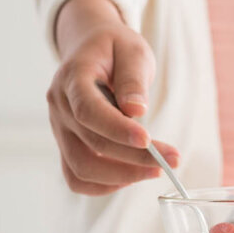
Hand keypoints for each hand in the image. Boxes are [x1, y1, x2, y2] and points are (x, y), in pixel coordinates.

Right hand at [47, 0, 178, 194]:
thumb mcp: (132, 50)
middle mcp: (60, 106)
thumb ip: (133, 79)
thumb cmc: (115, 48)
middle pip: (91, 144)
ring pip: (81, 168)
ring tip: (157, 169)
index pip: (89, 111)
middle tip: (173, 159)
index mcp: (73, 78)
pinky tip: (133, 176)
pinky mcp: (67, 143)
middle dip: (134, 157)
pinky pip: (76, 176)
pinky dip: (103, 185)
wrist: (90, 47)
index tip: (149, 140)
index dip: (117, 129)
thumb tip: (136, 111)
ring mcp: (60, 128)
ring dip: (121, 176)